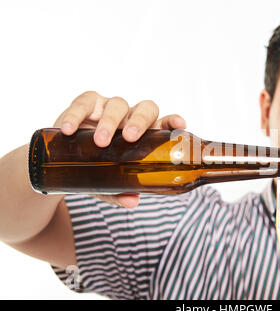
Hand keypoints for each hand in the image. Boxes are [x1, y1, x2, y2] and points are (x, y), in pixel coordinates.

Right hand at [53, 91, 186, 208]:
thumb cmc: (95, 170)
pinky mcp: (86, 105)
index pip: (164, 123)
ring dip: (110, 122)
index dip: (172, 121)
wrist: (63, 165)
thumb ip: (119, 192)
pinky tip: (70, 130)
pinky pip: (83, 103)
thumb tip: (132, 201)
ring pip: (117, 105)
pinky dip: (76, 115)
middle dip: (139, 121)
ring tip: (100, 141)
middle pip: (145, 109)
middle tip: (130, 138)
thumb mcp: (107, 184)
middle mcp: (130, 119)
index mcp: (144, 135)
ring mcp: (109, 109)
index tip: (179, 124)